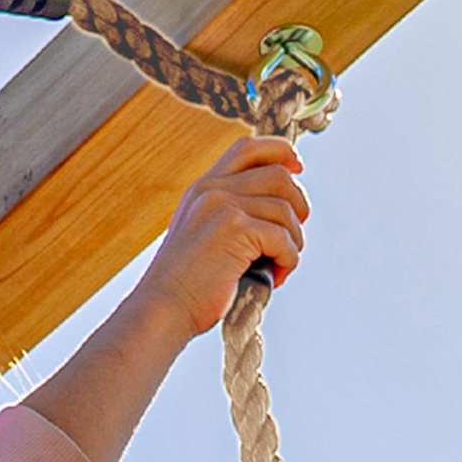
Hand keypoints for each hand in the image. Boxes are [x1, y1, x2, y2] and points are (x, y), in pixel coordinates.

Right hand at [136, 136, 307, 334]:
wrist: (163, 312)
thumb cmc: (186, 288)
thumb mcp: (203, 238)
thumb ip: (230, 216)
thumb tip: (279, 212)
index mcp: (203, 188)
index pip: (248, 149)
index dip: (280, 151)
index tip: (298, 168)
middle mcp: (213, 189)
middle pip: (278, 176)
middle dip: (297, 205)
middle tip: (293, 237)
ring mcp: (223, 206)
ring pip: (284, 209)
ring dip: (294, 240)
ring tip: (282, 265)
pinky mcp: (235, 230)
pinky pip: (282, 237)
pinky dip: (289, 259)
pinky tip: (278, 276)